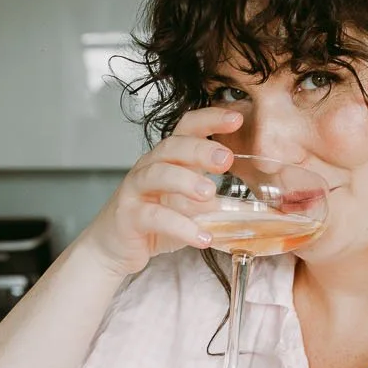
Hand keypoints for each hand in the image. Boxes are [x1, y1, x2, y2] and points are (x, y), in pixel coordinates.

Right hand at [75, 107, 240, 277]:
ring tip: (210, 194)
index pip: (187, 128)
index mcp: (168, 159)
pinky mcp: (128, 216)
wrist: (113, 248)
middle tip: (226, 160)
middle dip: (200, 149)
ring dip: (185, 181)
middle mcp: (149, 168)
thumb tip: (254, 205)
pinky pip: (154, 216)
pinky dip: (180, 226)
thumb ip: (213, 199)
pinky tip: (202, 237)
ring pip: (158, 174)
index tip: (237, 119)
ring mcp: (135, 190)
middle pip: (172, 146)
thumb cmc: (152, 222)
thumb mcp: (187, 205)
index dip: (210, 119)